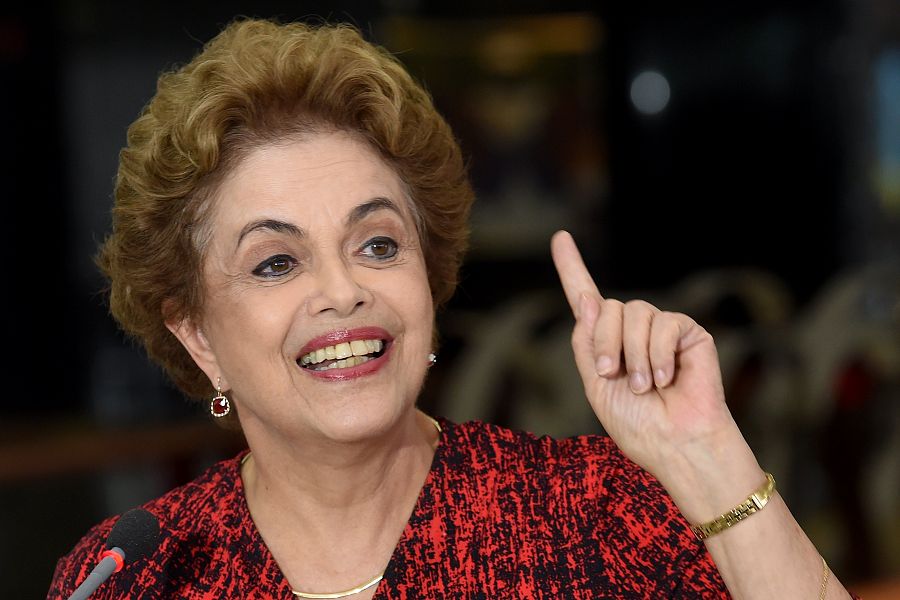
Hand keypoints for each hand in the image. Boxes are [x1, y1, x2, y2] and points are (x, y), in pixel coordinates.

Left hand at [550, 230, 739, 478]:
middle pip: (607, 307)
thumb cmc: (637, 424)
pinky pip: (664, 324)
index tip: (560, 237)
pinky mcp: (688, 332)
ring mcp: (660, 328)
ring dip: (632, 355)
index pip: (587, 297)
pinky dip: (658, 355)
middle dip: (605, 343)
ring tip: (645, 387)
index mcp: (606, 342)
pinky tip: (666, 380)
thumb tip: (588, 299)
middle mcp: (632, 329)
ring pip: (634, 311)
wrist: (675, 444)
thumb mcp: (596, 386)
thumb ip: (587, 343)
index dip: (572, 267)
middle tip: (614, 376)